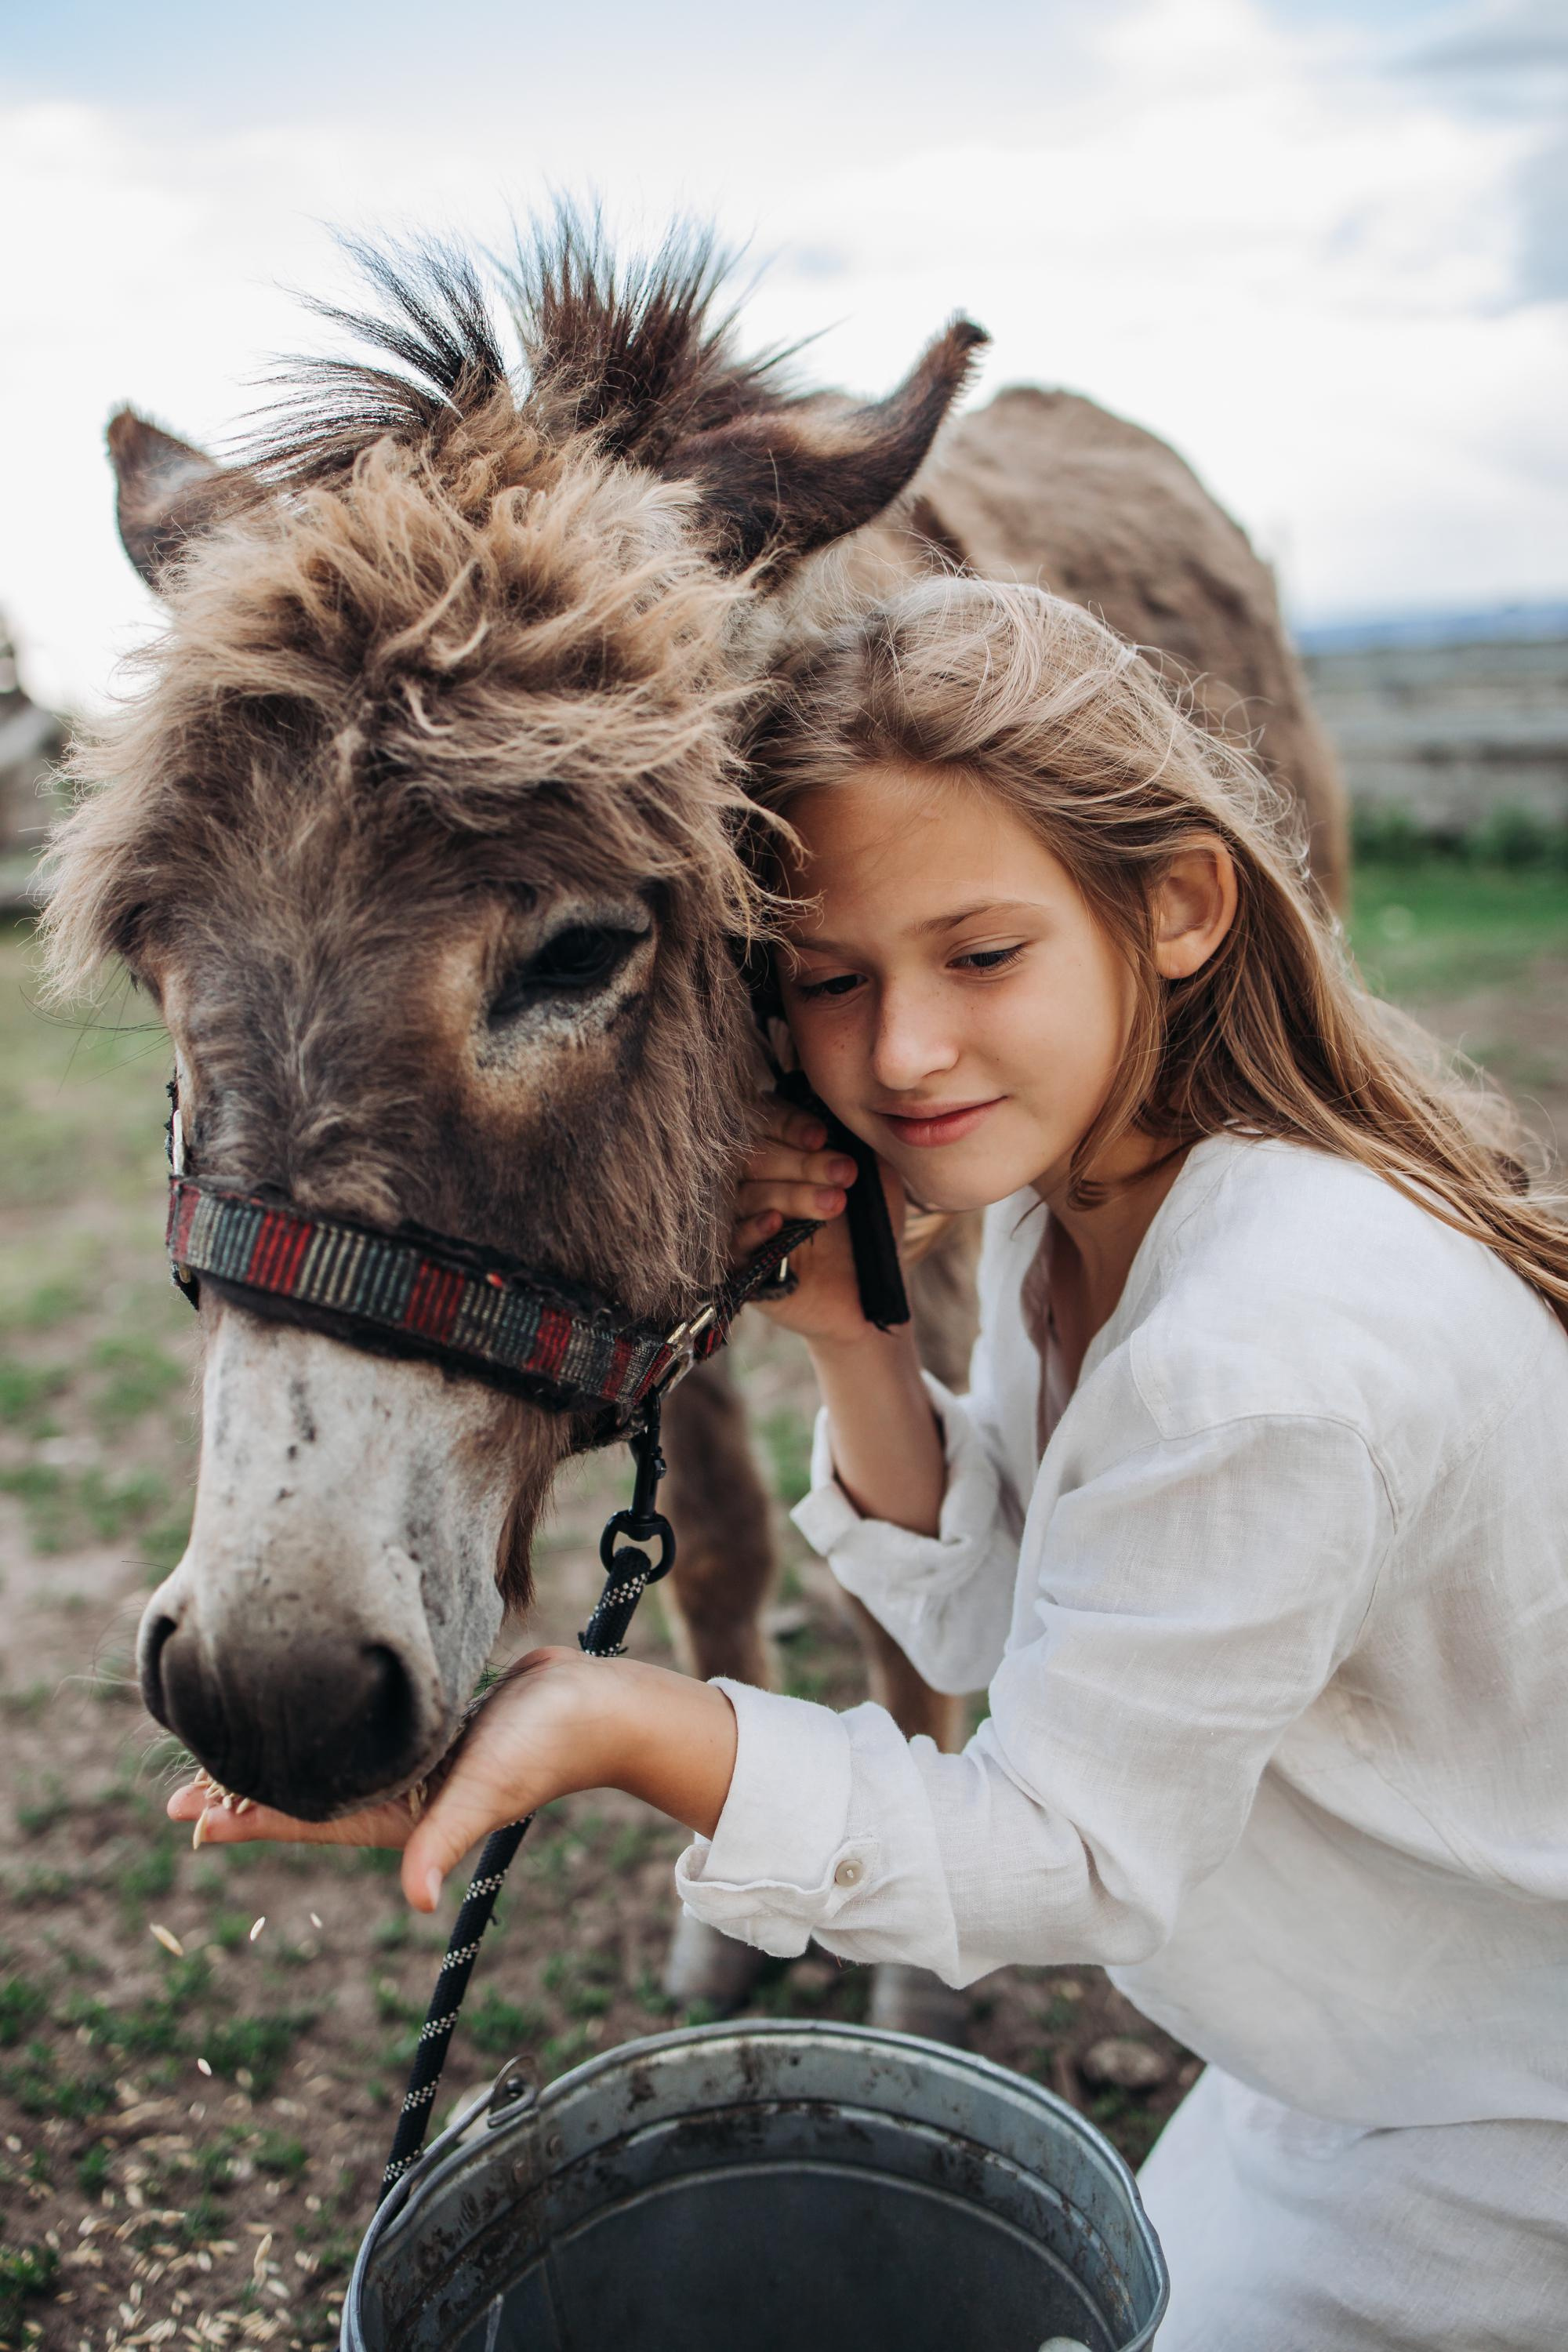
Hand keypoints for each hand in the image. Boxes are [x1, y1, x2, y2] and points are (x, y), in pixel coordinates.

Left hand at [166, 1648, 738, 1911]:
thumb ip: (445, 1841)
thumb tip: (415, 1902)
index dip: (249, 1820)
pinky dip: (324, 1726)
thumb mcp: (487, 1790)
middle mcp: (404, 1792)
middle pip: (308, 1795)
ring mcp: (418, 1759)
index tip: (191, 1819)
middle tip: (178, 1793)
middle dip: (246, 1794)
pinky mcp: (434, 1724)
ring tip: (226, 1755)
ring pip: (330, 1762)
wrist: (599, 1705)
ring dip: (279, 1760)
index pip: (309, 1819)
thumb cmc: (545, 1748)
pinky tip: (303, 1713)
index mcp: (404, 1813)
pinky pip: (363, 1731)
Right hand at [732, 1095, 904, 1348]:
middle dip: (801, 1163)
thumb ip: (856, 1140)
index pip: (765, 1122)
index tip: (822, 1137)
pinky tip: (778, 1223)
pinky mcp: (738, 1264)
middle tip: (844, 1173)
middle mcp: (752, 1182)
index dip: (790, 1125)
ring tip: (835, 1202)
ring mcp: (740, 1221)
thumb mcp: (873, 1177)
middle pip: (753, 1157)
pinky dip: (753, 1229)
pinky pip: (731, 1240)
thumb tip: (841, 1105)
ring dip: (791, 1194)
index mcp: (779, 1152)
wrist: (872, 1294)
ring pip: (746, 1196)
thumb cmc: (869, 1229)